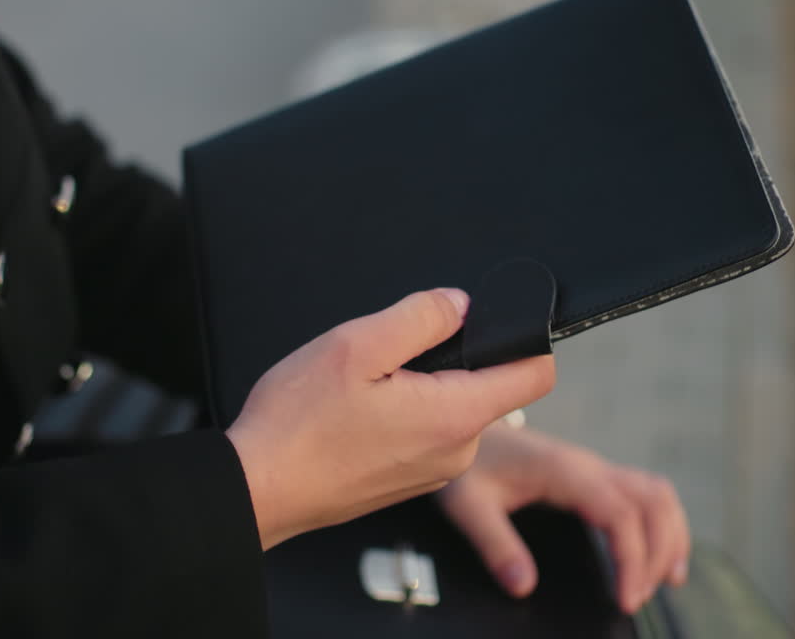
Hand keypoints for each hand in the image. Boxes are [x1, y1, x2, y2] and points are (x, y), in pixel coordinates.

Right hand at [226, 289, 556, 549]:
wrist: (258, 489)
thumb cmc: (298, 424)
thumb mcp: (357, 345)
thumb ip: (421, 317)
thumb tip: (460, 305)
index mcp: (455, 416)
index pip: (536, 374)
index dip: (521, 337)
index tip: (485, 322)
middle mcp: (456, 452)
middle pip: (487, 387)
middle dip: (449, 360)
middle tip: (385, 357)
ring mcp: (432, 472)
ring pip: (450, 408)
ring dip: (418, 387)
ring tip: (361, 389)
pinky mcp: (407, 481)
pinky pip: (424, 433)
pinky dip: (400, 414)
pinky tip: (354, 414)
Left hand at [437, 425, 689, 613]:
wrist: (462, 423)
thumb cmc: (467, 464)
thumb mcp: (467, 505)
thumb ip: (494, 544)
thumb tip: (523, 586)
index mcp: (564, 470)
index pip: (620, 514)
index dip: (633, 558)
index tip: (626, 598)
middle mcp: (588, 465)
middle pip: (653, 502)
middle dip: (658, 552)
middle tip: (637, 597)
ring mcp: (594, 467)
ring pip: (656, 494)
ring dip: (670, 535)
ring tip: (665, 581)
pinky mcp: (592, 475)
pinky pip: (644, 493)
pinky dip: (662, 523)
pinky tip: (658, 554)